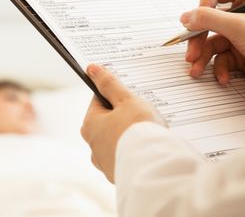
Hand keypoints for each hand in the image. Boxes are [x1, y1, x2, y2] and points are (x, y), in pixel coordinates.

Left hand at [81, 64, 165, 182]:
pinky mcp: (119, 174)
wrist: (155, 167)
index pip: (98, 100)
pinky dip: (135, 150)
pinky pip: (126, 156)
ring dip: (129, 134)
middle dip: (124, 115)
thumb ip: (109, 84)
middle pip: (108, 120)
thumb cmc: (139, 131)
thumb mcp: (126, 100)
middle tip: (143, 112)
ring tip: (149, 131)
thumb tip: (92, 69)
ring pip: (117, 139)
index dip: (115, 94)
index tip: (129, 94)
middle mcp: (93, 145)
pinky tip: (148, 147)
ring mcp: (105, 162)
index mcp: (90, 124)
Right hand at [181, 0, 244, 83]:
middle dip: (198, 40)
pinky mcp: (239, 53)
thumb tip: (185, 17)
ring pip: (210, 42)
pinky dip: (218, 69)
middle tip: (190, 54)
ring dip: (202, 58)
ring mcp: (239, 34)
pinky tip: (223, 78)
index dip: (202, 6)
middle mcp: (241, 14)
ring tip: (197, 71)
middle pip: (207, 20)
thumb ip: (209, 19)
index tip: (196, 22)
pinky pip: (220, 58)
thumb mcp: (238, 27)